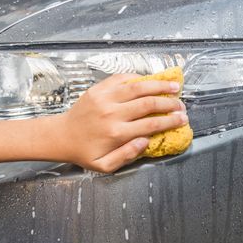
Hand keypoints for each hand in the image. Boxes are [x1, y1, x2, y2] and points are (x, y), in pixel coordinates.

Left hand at [55, 74, 187, 172]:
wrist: (60, 136)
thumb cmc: (84, 152)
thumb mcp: (104, 166)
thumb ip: (127, 156)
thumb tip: (145, 141)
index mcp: (116, 133)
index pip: (151, 124)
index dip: (170, 121)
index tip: (182, 119)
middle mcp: (112, 113)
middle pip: (148, 103)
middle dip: (169, 103)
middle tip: (181, 105)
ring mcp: (105, 98)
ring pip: (138, 87)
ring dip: (158, 85)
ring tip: (174, 85)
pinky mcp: (98, 89)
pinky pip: (121, 78)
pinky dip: (138, 77)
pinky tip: (150, 79)